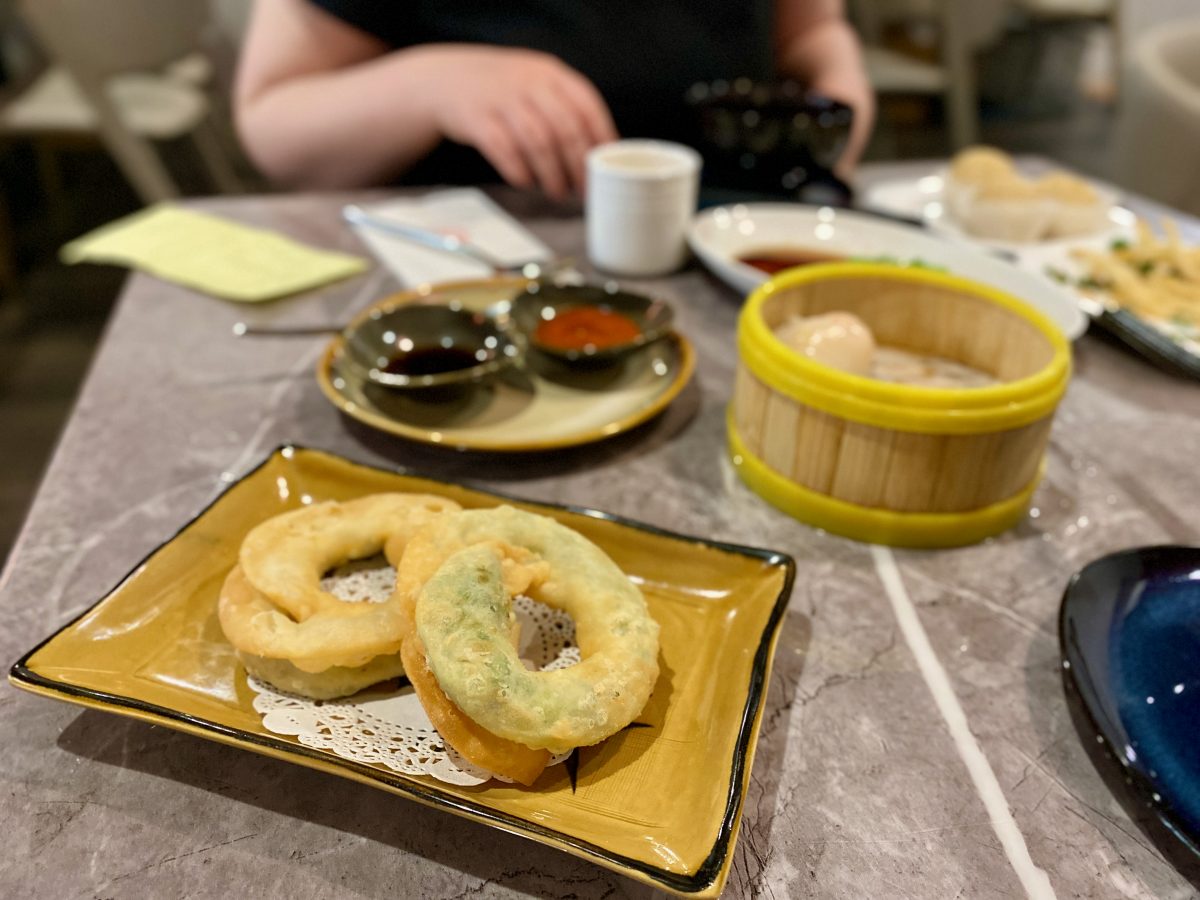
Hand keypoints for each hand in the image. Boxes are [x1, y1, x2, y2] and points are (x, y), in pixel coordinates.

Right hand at [419, 45, 617, 199]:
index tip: (607, 168)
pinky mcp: (477, 118)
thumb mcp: (536, 84)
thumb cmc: (502, 92)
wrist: (444, 79)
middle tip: (583, 191)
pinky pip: (505, 150)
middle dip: (579, 166)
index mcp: (550, 74)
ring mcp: (501, 99)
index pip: (587, 107)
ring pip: (538, 142)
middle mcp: (528, 82)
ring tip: (557, 192)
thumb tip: (600, 152)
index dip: (601, 140)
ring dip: (552, 174)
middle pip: (565, 129)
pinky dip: (519, 171)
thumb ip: (565, 108)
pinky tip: (526, 182)